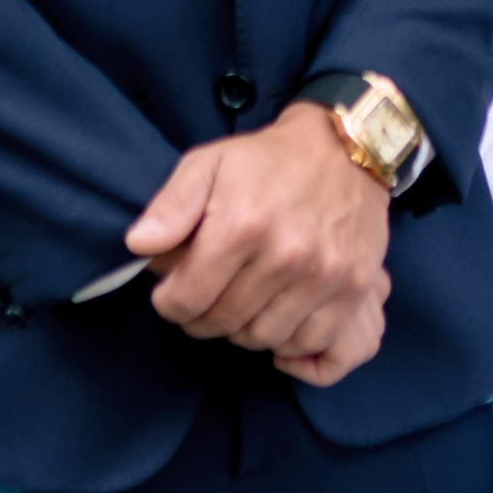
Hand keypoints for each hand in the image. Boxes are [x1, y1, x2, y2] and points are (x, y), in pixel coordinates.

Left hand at [128, 105, 387, 370]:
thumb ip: (170, 205)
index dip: (170, 303)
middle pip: (224, 322)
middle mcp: (285, 255)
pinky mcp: (353, 288)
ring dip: (244, 330)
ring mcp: (324, 275)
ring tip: (240, 306)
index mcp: (241, 224)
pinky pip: (311, 342)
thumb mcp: (209, 163)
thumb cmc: (268, 160)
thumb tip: (139, 245)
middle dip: (202, 318)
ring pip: (264, 338)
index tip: (172, 293)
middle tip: (204, 300)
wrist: (346, 150)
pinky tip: (277, 316)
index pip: (187, 299)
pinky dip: (289, 340)